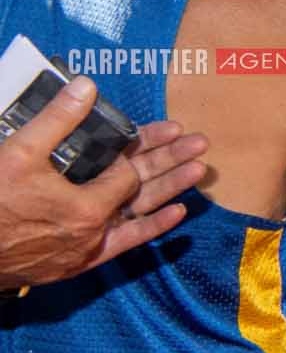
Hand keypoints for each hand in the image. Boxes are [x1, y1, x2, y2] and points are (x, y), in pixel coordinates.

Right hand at [0, 80, 209, 286]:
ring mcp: (87, 251)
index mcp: (84, 208)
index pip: (127, 173)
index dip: (141, 150)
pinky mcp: (76, 265)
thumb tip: (85, 87)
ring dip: (170, 191)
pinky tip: (175, 215)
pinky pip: (124, 245)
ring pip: (139, 216)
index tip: (161, 133)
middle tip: (201, 144)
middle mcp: (94, 233)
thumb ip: (55, 121)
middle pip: (143, 192)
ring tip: (199, 172)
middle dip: (172, 163)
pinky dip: (149, 229)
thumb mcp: (17, 154)